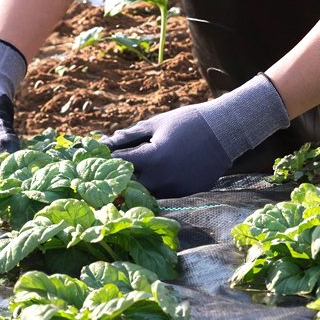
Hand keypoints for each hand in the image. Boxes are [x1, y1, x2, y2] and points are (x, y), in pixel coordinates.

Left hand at [103, 74, 290, 197]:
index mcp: (153, 158)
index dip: (104, 163)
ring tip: (125, 183)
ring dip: (135, 190)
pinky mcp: (187, 194)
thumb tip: (103, 142)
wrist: (226, 131)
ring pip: (146, 196)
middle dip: (116, 184)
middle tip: (104, 180)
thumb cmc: (188, 122)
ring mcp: (176, 189)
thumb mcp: (155, 125)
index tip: (93, 162)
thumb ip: (128, 136)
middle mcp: (163, 179)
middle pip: (129, 189)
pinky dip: (155, 190)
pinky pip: (164, 196)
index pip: (119, 165)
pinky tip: (151, 183)